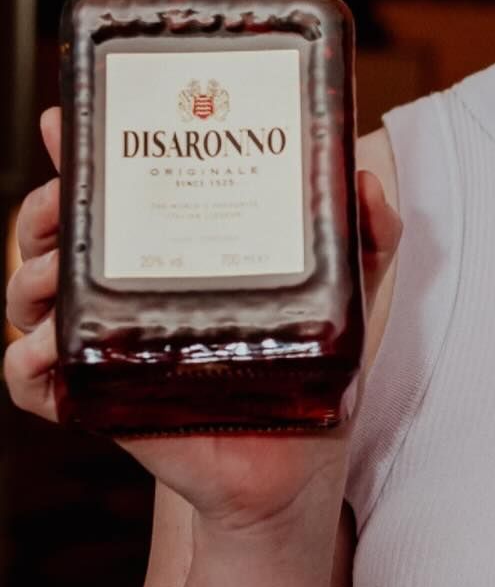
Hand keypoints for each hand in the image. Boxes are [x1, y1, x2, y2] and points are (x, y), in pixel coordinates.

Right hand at [4, 106, 401, 533]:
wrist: (298, 462)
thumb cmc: (314, 370)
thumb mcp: (349, 290)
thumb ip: (368, 234)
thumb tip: (364, 180)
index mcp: (175, 250)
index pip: (115, 193)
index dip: (79, 155)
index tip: (66, 124)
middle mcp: (130, 291)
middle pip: (56, 237)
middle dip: (41, 211)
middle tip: (60, 205)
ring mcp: (108, 345)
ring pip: (32, 300)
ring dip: (29, 279)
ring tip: (58, 276)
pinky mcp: (98, 401)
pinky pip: (32, 383)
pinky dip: (25, 365)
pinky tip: (48, 349)